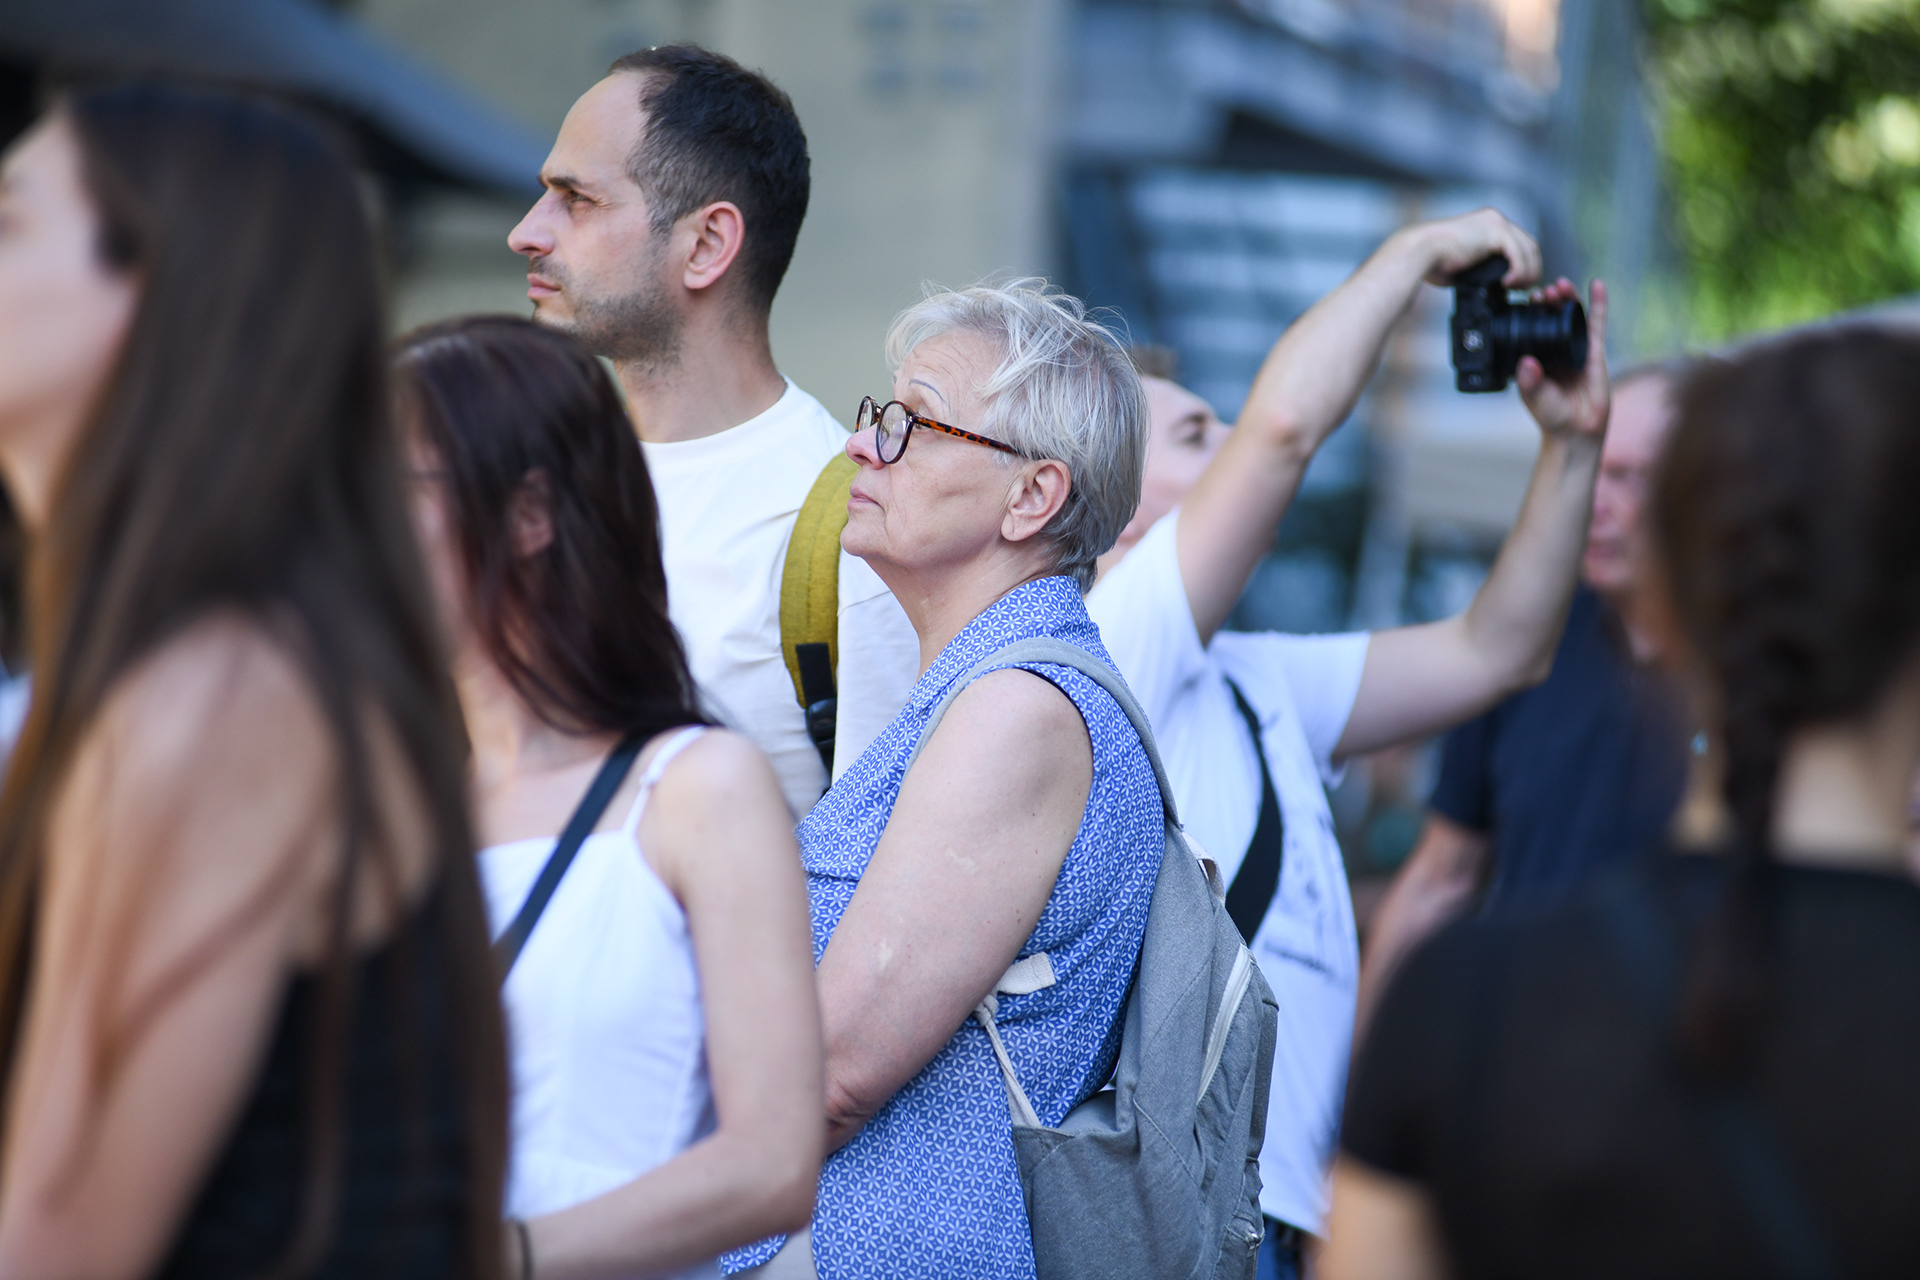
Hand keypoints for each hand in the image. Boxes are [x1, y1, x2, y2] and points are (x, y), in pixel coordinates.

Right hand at [1408, 207, 1542, 287]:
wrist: (1420, 252)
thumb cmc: (1431, 262)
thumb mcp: (1464, 263)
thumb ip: (1482, 267)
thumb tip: (1493, 285)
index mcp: (1486, 224)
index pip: (1518, 243)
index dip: (1524, 265)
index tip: (1517, 285)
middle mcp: (1494, 219)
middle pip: (1529, 244)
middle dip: (1531, 269)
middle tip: (1523, 289)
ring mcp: (1496, 222)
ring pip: (1528, 249)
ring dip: (1528, 272)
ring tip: (1516, 289)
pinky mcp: (1495, 231)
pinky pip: (1518, 254)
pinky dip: (1518, 271)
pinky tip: (1507, 283)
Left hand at [1516, 278, 1608, 445]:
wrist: (1578, 431)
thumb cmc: (1553, 416)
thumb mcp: (1536, 398)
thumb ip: (1531, 382)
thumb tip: (1527, 363)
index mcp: (1533, 356)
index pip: (1529, 328)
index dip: (1528, 313)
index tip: (1525, 301)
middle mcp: (1552, 349)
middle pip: (1549, 317)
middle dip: (1546, 301)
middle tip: (1541, 292)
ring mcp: (1573, 347)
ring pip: (1570, 316)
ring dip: (1566, 298)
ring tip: (1560, 286)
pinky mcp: (1594, 350)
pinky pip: (1596, 323)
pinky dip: (1597, 303)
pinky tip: (1596, 285)